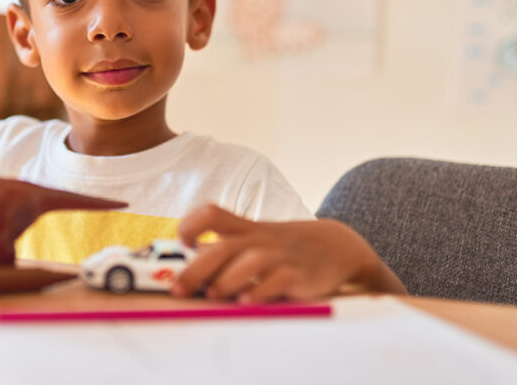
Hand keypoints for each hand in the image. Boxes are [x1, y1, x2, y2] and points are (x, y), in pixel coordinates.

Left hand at [171, 205, 404, 303]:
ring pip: (250, 261)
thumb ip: (227, 252)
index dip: (191, 225)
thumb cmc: (285, 249)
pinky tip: (248, 301)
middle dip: (196, 269)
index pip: (212, 214)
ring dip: (228, 278)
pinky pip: (279, 280)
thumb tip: (186, 272)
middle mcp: (259, 240)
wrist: (339, 247)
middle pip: (223, 247)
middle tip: (178, 290)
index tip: (181, 243)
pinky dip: (262, 290)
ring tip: (213, 295)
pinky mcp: (300, 274)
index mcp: (245, 230)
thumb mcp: (257, 242)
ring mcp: (280, 256)